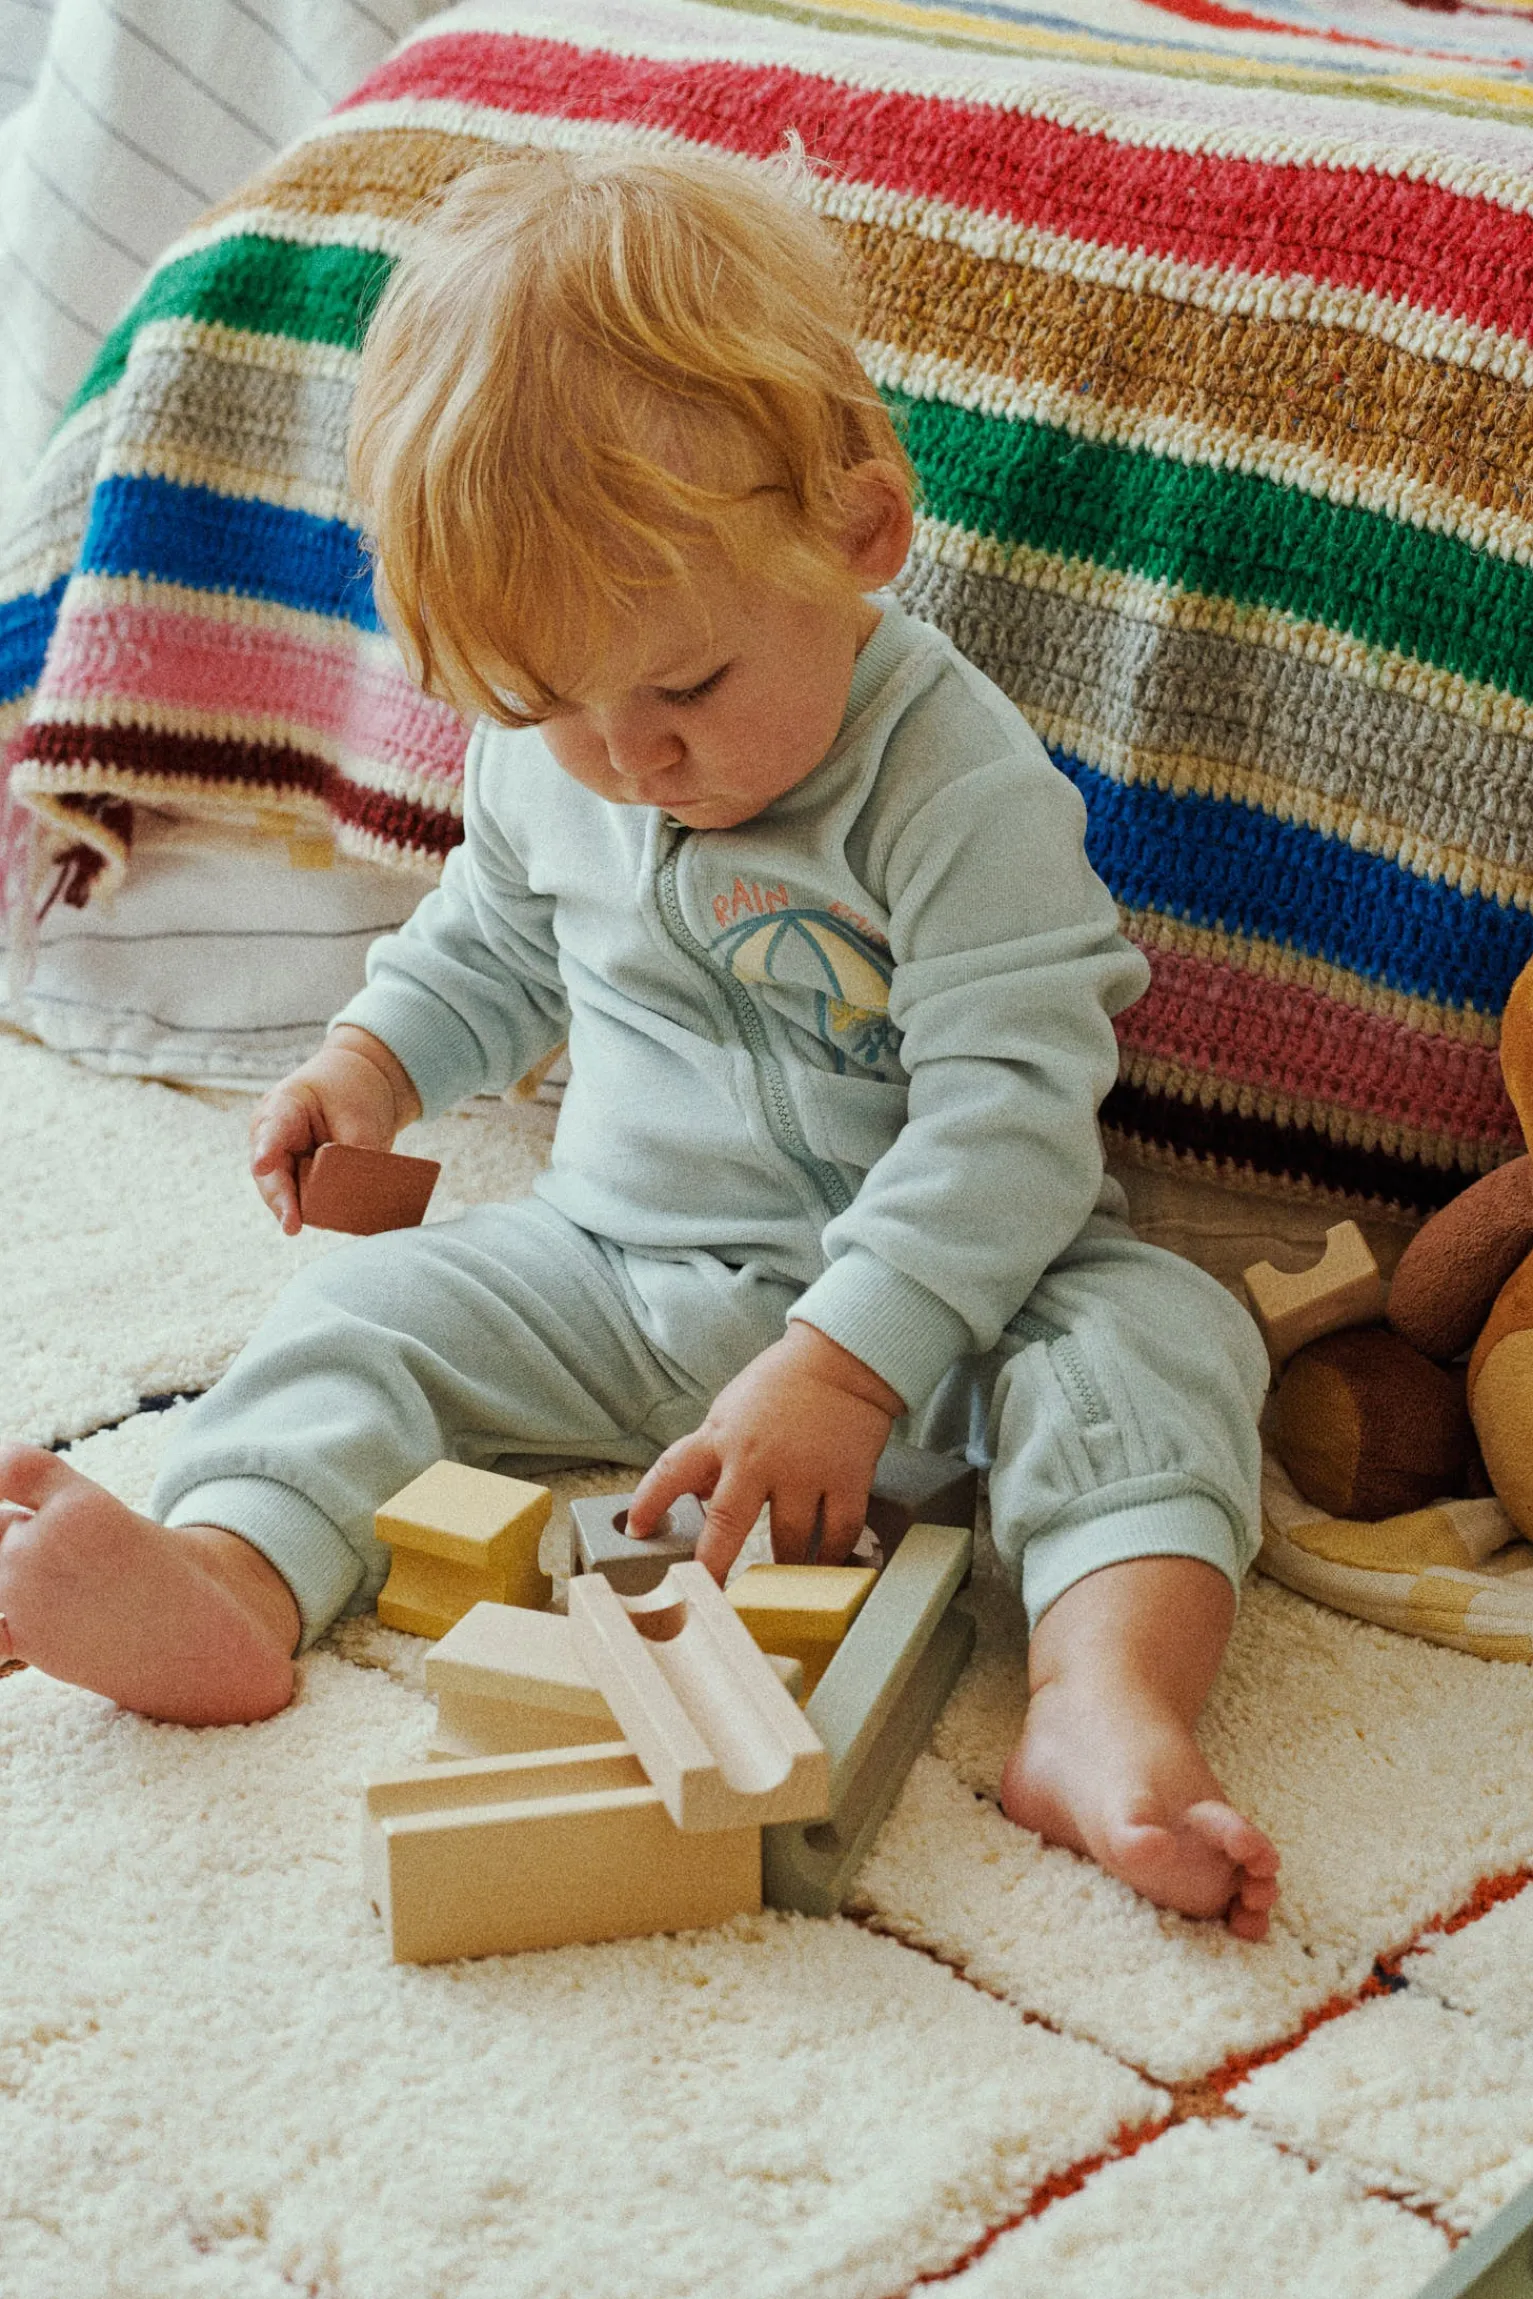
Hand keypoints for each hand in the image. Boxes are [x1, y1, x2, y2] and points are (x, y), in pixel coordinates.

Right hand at [248, 1025, 421, 1234]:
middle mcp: (272, 1137)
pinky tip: (325, 1222)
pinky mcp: (297, 1179)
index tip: (261, 1164)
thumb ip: (355, 1151)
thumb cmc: (352, 1093)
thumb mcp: (359, 1116)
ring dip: (294, 1211)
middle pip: (271, 1173)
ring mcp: (281, 1160)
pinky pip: (302, 1200)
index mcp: (283, 1107)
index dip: (267, 1148)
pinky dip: (313, 1211)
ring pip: (283, 1193)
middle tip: (291, 1224)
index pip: (273, 1129)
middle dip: (281, 1200)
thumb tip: (359, 1193)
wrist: (356, 1087)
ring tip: (297, 1227)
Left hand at [626, 1322, 904, 1581]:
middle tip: (707, 1597)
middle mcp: (758, 1458)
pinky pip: (836, 1533)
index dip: (648, 1503)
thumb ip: (713, 1453)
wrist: (842, 1360)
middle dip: (713, 1566)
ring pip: (788, 1540)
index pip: (672, 1470)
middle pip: (728, 1524)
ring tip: (778, 1589)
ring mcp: (803, 1471)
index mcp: (722, 1436)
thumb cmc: (782, 1383)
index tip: (636, 1532)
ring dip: (781, 1570)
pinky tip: (823, 1568)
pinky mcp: (846, 1479)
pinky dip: (829, 1557)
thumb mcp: (731, 1411)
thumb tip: (700, 1497)